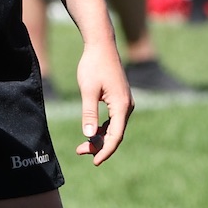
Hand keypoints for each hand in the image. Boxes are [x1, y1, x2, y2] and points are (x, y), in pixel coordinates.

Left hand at [71, 39, 131, 163]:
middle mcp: (127, 106)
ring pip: (115, 128)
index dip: (105, 151)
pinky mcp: (119, 99)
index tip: (95, 162)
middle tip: (80, 152)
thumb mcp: (88, 90)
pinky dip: (102, 129)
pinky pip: (113, 120)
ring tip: (82, 146)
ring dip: (100, 138)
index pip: (116, 136)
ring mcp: (124, 102)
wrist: (101, 45)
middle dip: (99, 146)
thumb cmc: (93, 65)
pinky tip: (90, 132)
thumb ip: (89, 113)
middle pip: (116, 134)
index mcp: (121, 105)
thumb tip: (88, 135)